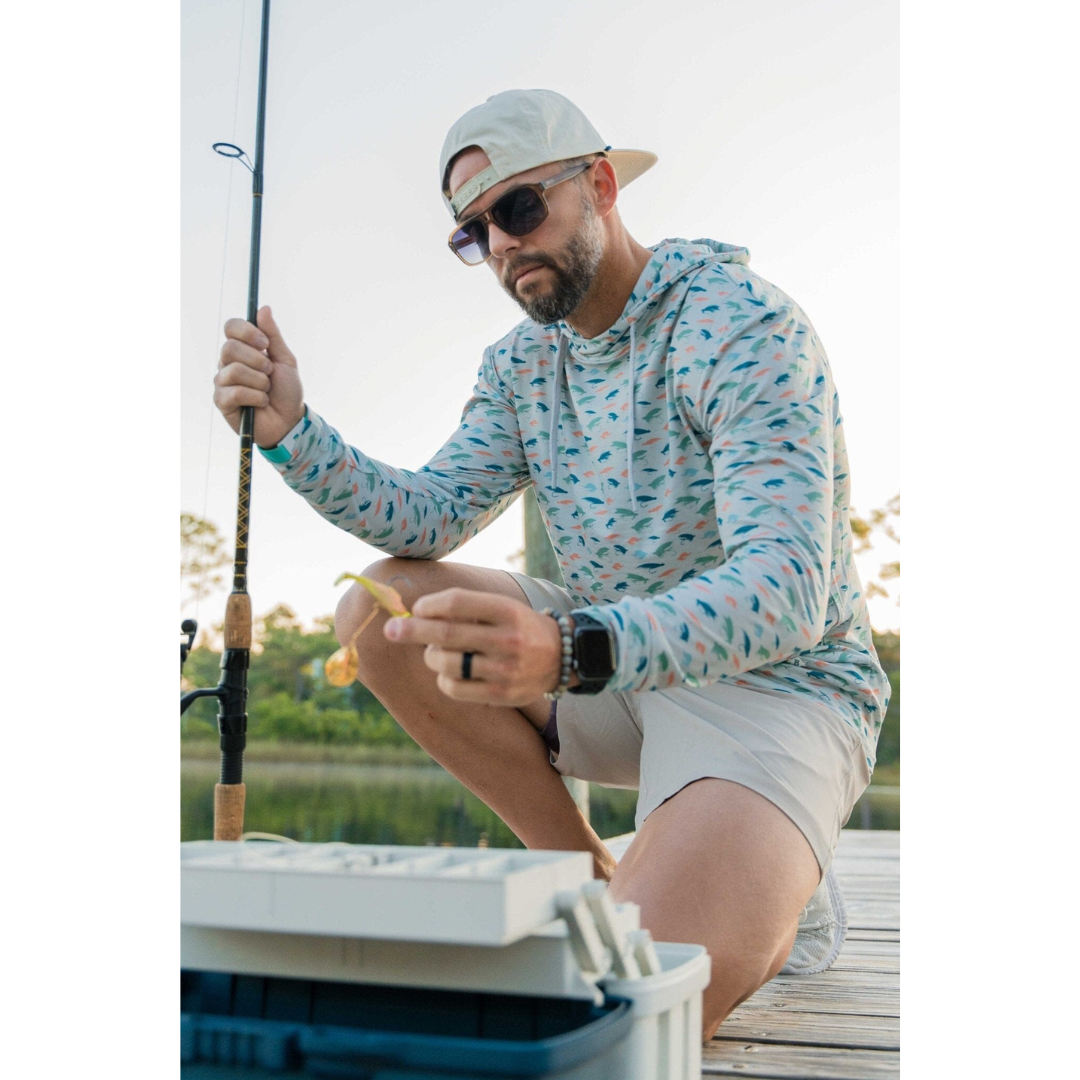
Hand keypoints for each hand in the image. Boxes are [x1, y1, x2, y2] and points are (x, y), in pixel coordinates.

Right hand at [213, 305, 304, 447]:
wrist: (290, 421)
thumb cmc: (287, 391)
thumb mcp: (285, 360)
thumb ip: (273, 335)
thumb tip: (264, 308)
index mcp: (243, 349)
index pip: (231, 327)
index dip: (247, 332)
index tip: (265, 343)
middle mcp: (228, 362)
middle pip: (229, 347)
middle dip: (257, 360)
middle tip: (269, 372)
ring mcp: (223, 382)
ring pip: (234, 370)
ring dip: (260, 381)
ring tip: (267, 390)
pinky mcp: (222, 401)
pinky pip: (235, 391)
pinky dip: (255, 396)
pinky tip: (260, 402)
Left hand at [383, 588, 575, 705]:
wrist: (562, 656)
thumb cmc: (519, 626)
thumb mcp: (502, 606)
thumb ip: (466, 607)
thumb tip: (415, 612)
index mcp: (506, 610)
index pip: (455, 603)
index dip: (428, 605)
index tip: (416, 608)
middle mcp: (506, 639)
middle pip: (445, 633)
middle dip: (412, 630)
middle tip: (390, 630)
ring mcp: (505, 669)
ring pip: (446, 662)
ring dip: (431, 656)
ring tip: (435, 653)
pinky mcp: (501, 694)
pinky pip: (454, 688)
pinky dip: (443, 679)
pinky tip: (450, 672)